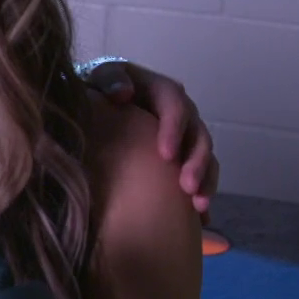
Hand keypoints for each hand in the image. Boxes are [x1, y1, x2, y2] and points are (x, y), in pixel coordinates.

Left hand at [86, 60, 218, 217]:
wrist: (93, 110)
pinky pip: (201, 177)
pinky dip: (201, 196)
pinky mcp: (182, 160)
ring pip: (204, 158)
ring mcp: (184, 137)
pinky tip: (201, 220)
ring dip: (205, 181)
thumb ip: (111, 80)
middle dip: (196, 161)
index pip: (175, 104)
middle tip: (187, 187)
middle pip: (198, 134)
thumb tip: (124, 93)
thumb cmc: (96, 93)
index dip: (174, 129)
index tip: (166, 155)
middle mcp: (179, 114)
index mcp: (161, 91)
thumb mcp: (101, 78)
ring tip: (199, 206)